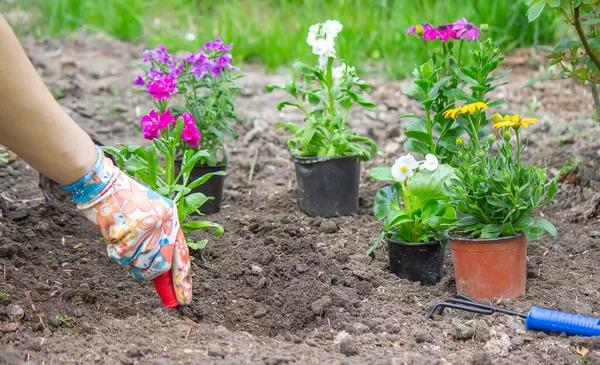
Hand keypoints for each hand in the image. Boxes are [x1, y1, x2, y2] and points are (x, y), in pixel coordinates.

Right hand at [61, 148, 191, 304]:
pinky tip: (114, 235)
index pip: (181, 255)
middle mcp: (162, 225)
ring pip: (139, 265)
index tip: (184, 300)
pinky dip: (115, 251)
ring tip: (124, 237)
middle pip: (159, 265)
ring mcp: (145, 231)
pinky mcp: (127, 235)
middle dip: (147, 269)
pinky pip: (121, 258)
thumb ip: (159, 239)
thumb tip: (161, 271)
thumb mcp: (151, 214)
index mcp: (171, 218)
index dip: (182, 280)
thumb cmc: (126, 200)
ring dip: (130, 259)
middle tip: (135, 254)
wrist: (103, 185)